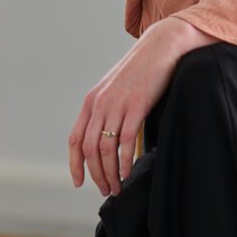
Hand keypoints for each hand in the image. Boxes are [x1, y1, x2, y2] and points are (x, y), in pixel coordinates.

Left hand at [68, 17, 215, 196]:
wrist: (161, 46)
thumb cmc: (141, 68)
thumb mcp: (116, 87)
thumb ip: (107, 108)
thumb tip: (106, 136)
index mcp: (92, 100)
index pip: (75, 139)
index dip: (75, 164)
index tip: (79, 182)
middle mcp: (100, 104)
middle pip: (90, 149)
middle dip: (96, 175)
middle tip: (106, 190)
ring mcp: (118, 104)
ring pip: (106, 149)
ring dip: (110, 173)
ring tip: (118, 186)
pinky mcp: (137, 105)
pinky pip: (126, 141)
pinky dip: (125, 161)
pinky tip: (128, 171)